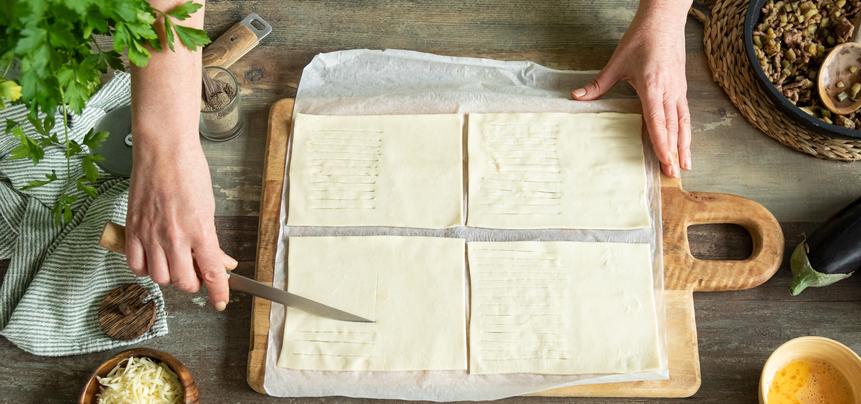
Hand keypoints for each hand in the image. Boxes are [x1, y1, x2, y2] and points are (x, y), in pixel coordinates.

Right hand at [125, 138, 235, 310]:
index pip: (212, 272)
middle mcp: (175, 236)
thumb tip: (221, 260)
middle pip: (184, 282)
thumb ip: (211, 239)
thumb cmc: (189, 172)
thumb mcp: (209, 207)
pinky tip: (153, 258)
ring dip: (170, 276)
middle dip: (194, 282)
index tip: (221, 301)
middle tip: (196, 271)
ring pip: (159, 277)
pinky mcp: (133, 229)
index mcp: (200, 230)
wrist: (163, 150)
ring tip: (175, 262)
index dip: (219, 292)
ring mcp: (151, 234)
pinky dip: (145, 268)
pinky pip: (135, 264)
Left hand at [571, 0, 692, 176]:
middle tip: (673, 174)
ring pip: (683, 123)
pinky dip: (686, 131)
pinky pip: (685, 114)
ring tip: (685, 166)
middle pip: (673, 127)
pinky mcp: (682, 88)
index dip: (661, 142)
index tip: (664, 160)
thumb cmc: (641, 40)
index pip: (657, 120)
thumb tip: (576, 97)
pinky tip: (686, 144)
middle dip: (673, 152)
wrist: (664, 21)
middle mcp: (669, 91)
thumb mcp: (616, 62)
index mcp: (653, 86)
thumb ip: (598, 84)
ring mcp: (678, 90)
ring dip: (684, 145)